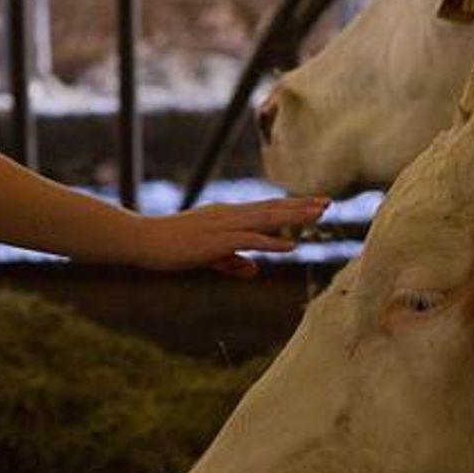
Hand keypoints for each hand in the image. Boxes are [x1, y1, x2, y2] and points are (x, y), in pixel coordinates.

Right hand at [134, 196, 332, 277]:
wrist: (144, 241)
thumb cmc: (171, 246)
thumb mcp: (207, 255)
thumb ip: (231, 262)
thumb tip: (254, 270)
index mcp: (227, 216)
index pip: (266, 208)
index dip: (291, 206)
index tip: (315, 203)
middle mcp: (229, 215)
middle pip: (272, 208)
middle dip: (301, 206)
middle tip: (329, 202)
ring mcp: (223, 225)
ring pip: (266, 219)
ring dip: (293, 216)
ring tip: (318, 215)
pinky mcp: (216, 240)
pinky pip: (249, 240)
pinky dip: (271, 242)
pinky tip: (290, 244)